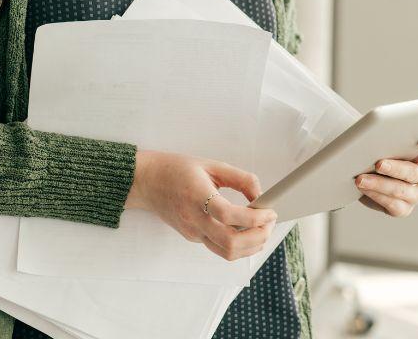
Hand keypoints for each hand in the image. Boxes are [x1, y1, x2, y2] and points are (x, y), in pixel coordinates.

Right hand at [125, 150, 276, 260]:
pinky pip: (220, 248)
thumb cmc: (178, 170)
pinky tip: (248, 232)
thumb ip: (240, 179)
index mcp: (197, 196)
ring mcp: (192, 232)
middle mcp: (193, 219)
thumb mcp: (212, 165)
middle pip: (230, 243)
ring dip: (251, 246)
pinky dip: (240, 245)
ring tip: (263, 229)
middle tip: (270, 223)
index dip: (254, 217)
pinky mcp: (192, 238)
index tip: (270, 211)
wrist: (148, 182)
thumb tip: (261, 197)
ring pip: (226, 253)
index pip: (228, 215)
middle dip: (258, 237)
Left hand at [354, 140, 417, 217]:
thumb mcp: (387, 142)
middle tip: (378, 164)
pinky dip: (376, 196)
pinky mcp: (404, 208)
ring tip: (361, 179)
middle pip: (415, 173)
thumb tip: (376, 137)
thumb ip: (390, 139)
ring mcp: (416, 194)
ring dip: (379, 184)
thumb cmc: (381, 151)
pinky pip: (393, 205)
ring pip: (402, 190)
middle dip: (395, 168)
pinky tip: (364, 189)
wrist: (368, 172)